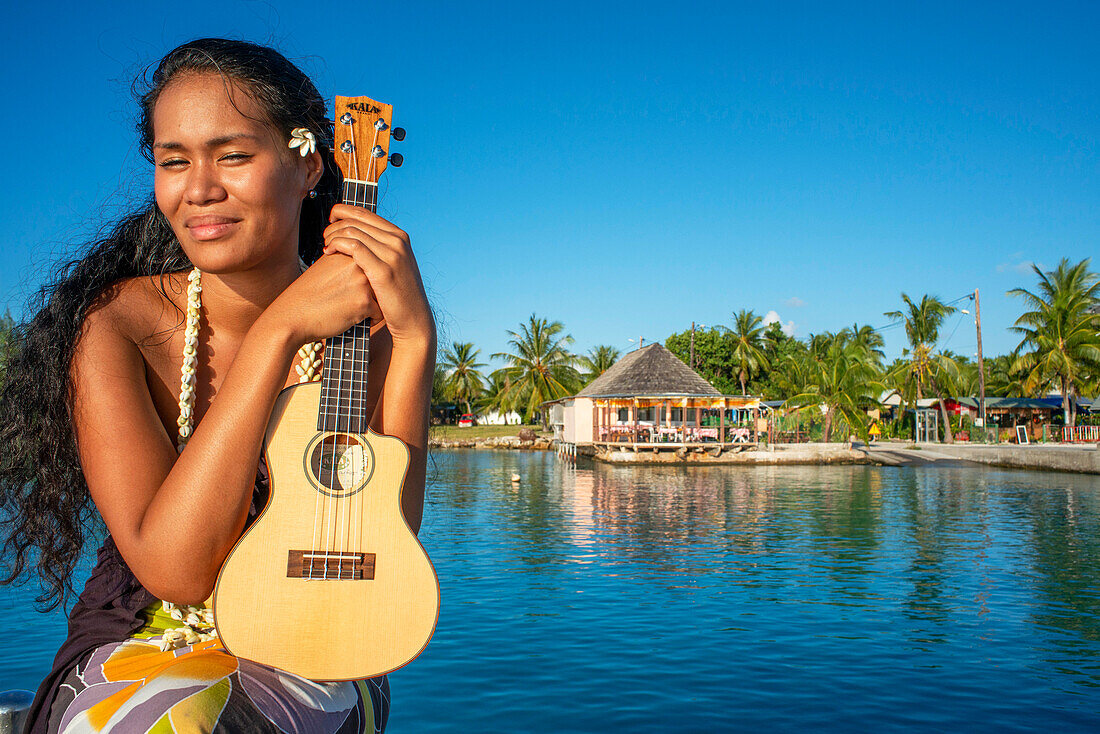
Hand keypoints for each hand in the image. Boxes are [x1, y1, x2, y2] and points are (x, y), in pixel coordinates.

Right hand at [264, 248, 380, 343]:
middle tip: (349, 299)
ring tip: (351, 308)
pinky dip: (370, 319)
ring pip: (381, 295)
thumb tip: (367, 262)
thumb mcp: (326, 267)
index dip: (363, 279)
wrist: (292, 316)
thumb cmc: (308, 295)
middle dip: (371, 290)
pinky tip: (353, 318)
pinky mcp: (363, 302)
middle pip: (378, 279)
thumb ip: (346, 260)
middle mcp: (357, 263)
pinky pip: (379, 312)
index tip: (348, 288)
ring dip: (372, 304)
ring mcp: (362, 281)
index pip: (371, 264)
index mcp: (348, 252)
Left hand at [320, 204, 434, 350]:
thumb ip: (380, 249)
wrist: (414, 321)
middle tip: (324, 237)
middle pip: (356, 219)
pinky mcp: (382, 270)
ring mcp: (392, 254)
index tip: (331, 223)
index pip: (365, 213)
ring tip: (325, 247)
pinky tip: (328, 253)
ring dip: (333, 235)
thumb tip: (358, 237)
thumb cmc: (398, 297)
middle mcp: (397, 241)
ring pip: (352, 230)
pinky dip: (336, 245)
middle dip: (334, 224)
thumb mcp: (394, 266)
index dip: (342, 213)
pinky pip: (353, 246)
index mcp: (399, 236)